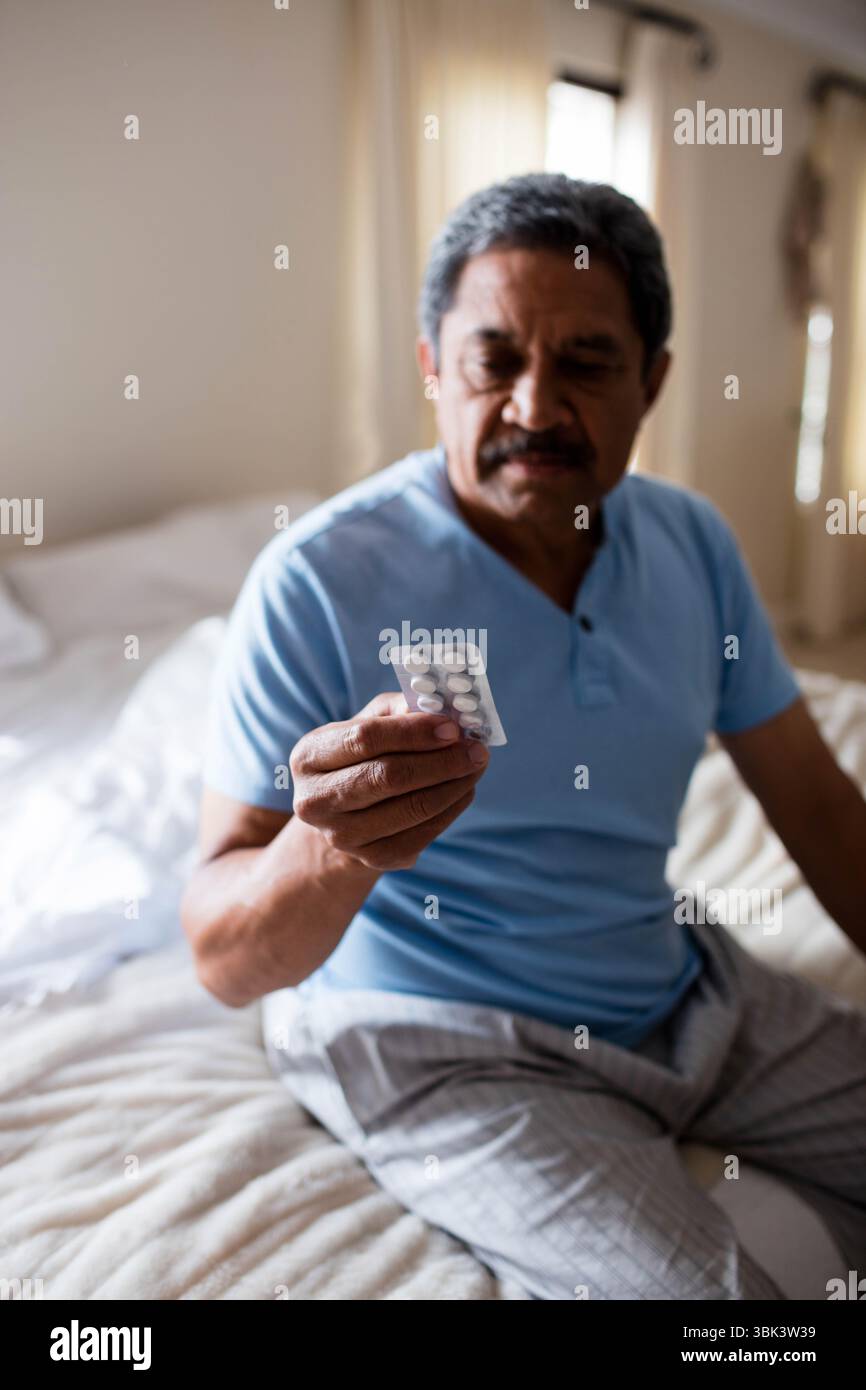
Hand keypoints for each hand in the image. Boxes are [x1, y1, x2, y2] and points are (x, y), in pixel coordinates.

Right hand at [290, 692, 488, 870]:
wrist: (344, 813)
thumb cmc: (361, 755)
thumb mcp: (369, 722)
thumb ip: (399, 710)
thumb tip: (441, 710)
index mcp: (309, 756)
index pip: (364, 739)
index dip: (413, 732)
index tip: (453, 727)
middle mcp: (315, 801)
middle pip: (387, 778)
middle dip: (441, 761)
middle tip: (476, 749)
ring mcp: (341, 836)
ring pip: (410, 809)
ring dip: (454, 786)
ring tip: (476, 766)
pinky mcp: (372, 859)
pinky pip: (422, 834)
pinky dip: (451, 809)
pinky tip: (464, 790)